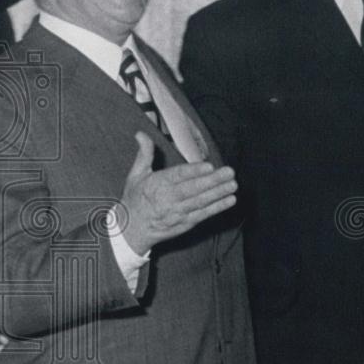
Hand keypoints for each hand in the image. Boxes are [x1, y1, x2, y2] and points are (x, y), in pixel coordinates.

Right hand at [120, 132, 237, 254]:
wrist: (131, 230)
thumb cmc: (135, 199)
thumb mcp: (136, 175)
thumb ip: (144, 154)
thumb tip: (141, 134)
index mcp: (157, 184)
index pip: (177, 176)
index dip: (193, 171)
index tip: (209, 166)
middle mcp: (168, 199)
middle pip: (192, 189)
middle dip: (213, 181)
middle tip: (229, 172)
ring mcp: (178, 212)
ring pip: (200, 202)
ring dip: (219, 193)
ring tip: (233, 184)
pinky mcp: (185, 223)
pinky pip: (203, 214)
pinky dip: (217, 208)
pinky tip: (230, 200)